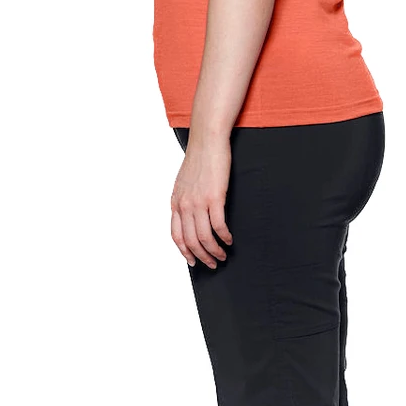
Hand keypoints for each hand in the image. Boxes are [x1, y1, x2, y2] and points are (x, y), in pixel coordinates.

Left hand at [171, 134, 233, 267]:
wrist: (207, 141)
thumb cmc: (199, 159)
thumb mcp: (183, 183)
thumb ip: (184, 200)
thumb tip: (189, 214)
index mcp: (176, 202)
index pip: (176, 236)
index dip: (185, 252)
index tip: (193, 261)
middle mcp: (184, 205)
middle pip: (190, 241)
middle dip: (202, 257)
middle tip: (213, 264)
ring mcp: (198, 202)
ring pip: (204, 237)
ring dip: (214, 251)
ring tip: (223, 256)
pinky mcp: (214, 197)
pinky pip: (218, 225)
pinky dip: (224, 237)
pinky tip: (229, 240)